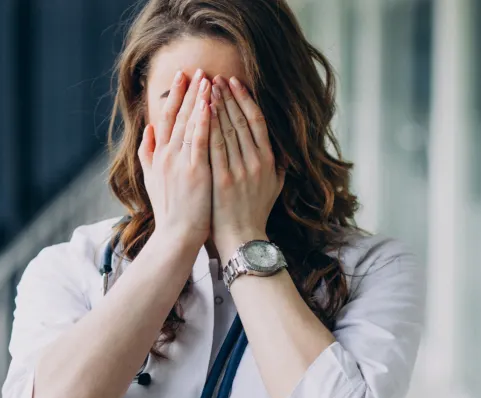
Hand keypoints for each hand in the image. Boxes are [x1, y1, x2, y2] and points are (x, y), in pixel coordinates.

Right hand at [139, 69, 213, 247]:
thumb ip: (147, 153)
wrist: (176, 236)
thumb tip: (148, 129)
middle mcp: (167, 154)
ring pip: (190, 123)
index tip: (182, 77)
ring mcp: (180, 161)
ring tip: (207, 78)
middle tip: (197, 69)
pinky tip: (210, 103)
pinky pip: (200, 138)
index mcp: (159, 155)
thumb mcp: (152, 180)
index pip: (167, 118)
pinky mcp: (195, 170)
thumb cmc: (170, 211)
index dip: (175, 96)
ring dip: (198, 99)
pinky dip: (204, 119)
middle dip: (188, 91)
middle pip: (178, 115)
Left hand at [208, 76, 285, 258]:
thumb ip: (278, 164)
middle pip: (239, 120)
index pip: (256, 121)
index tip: (236, 83)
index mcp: (268, 160)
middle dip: (227, 96)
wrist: (242, 238)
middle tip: (215, 77)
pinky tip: (199, 112)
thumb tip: (281, 146)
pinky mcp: (221, 179)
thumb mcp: (275, 186)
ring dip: (215, 106)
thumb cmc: (256, 213)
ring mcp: (238, 169)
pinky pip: (213, 146)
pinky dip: (206, 127)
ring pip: (225, 129)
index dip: (245, 99)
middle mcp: (255, 161)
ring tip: (205, 87)